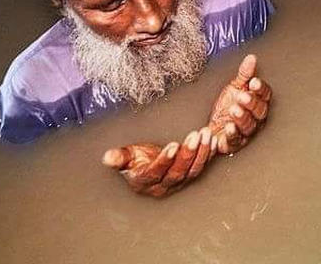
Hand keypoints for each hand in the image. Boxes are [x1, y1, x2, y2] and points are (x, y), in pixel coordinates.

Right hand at [101, 128, 215, 198]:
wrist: (149, 167)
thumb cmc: (137, 161)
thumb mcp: (127, 157)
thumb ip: (120, 157)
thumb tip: (107, 157)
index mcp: (146, 182)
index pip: (156, 172)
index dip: (165, 160)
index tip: (173, 145)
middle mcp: (164, 185)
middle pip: (178, 172)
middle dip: (188, 153)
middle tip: (195, 135)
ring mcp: (179, 182)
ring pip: (192, 170)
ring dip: (201, 152)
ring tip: (205, 134)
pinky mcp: (191, 176)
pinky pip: (202, 166)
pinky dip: (208, 154)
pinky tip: (212, 140)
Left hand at [206, 55, 271, 155]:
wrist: (212, 126)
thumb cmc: (226, 106)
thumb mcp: (234, 87)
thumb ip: (244, 74)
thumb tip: (251, 58)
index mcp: (257, 102)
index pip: (265, 95)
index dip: (260, 89)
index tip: (253, 82)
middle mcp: (255, 118)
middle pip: (259, 111)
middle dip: (251, 103)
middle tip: (242, 96)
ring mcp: (246, 132)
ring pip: (249, 126)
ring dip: (242, 118)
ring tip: (234, 110)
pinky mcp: (234, 143)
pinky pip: (236, 140)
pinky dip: (232, 134)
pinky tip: (228, 126)